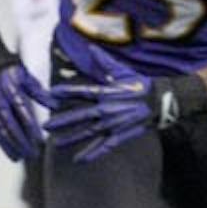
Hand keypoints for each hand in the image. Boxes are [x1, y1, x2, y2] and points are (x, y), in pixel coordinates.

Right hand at [0, 62, 49, 161]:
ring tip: (24, 157)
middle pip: (9, 122)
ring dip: (12, 145)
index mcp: (10, 87)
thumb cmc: (18, 75)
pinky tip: (13, 155)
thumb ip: (41, 92)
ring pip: (0, 129)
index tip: (41, 139)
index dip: (30, 125)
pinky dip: (3, 145)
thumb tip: (55, 106)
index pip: (21, 109)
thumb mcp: (30, 78)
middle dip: (21, 140)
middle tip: (34, 153)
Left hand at [46, 45, 161, 162]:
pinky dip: (92, 153)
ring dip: (72, 139)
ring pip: (89, 133)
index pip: (82, 92)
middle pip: (80, 116)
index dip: (66, 92)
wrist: (160, 100)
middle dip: (62, 121)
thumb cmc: (141, 85)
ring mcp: (113, 124)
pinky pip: (104, 146)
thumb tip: (91, 47)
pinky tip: (80, 160)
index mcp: (106, 92)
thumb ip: (104, 61)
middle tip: (46, 126)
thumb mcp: (122, 71)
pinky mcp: (120, 135)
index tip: (52, 93)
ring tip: (56, 144)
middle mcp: (106, 109)